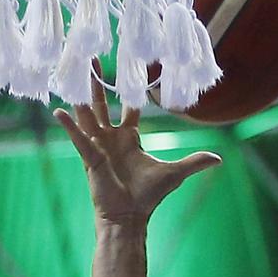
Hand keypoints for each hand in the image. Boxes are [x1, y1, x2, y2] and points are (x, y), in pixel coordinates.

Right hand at [53, 62, 222, 225]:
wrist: (130, 216)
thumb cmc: (148, 197)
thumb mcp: (175, 174)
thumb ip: (194, 163)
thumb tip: (218, 159)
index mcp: (129, 139)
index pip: (129, 109)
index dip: (130, 93)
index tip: (128, 71)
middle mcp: (112, 139)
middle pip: (102, 104)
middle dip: (98, 83)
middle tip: (92, 59)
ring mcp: (99, 146)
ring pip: (87, 115)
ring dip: (80, 96)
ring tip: (71, 74)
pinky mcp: (90, 157)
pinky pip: (78, 138)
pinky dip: (69, 126)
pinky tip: (58, 111)